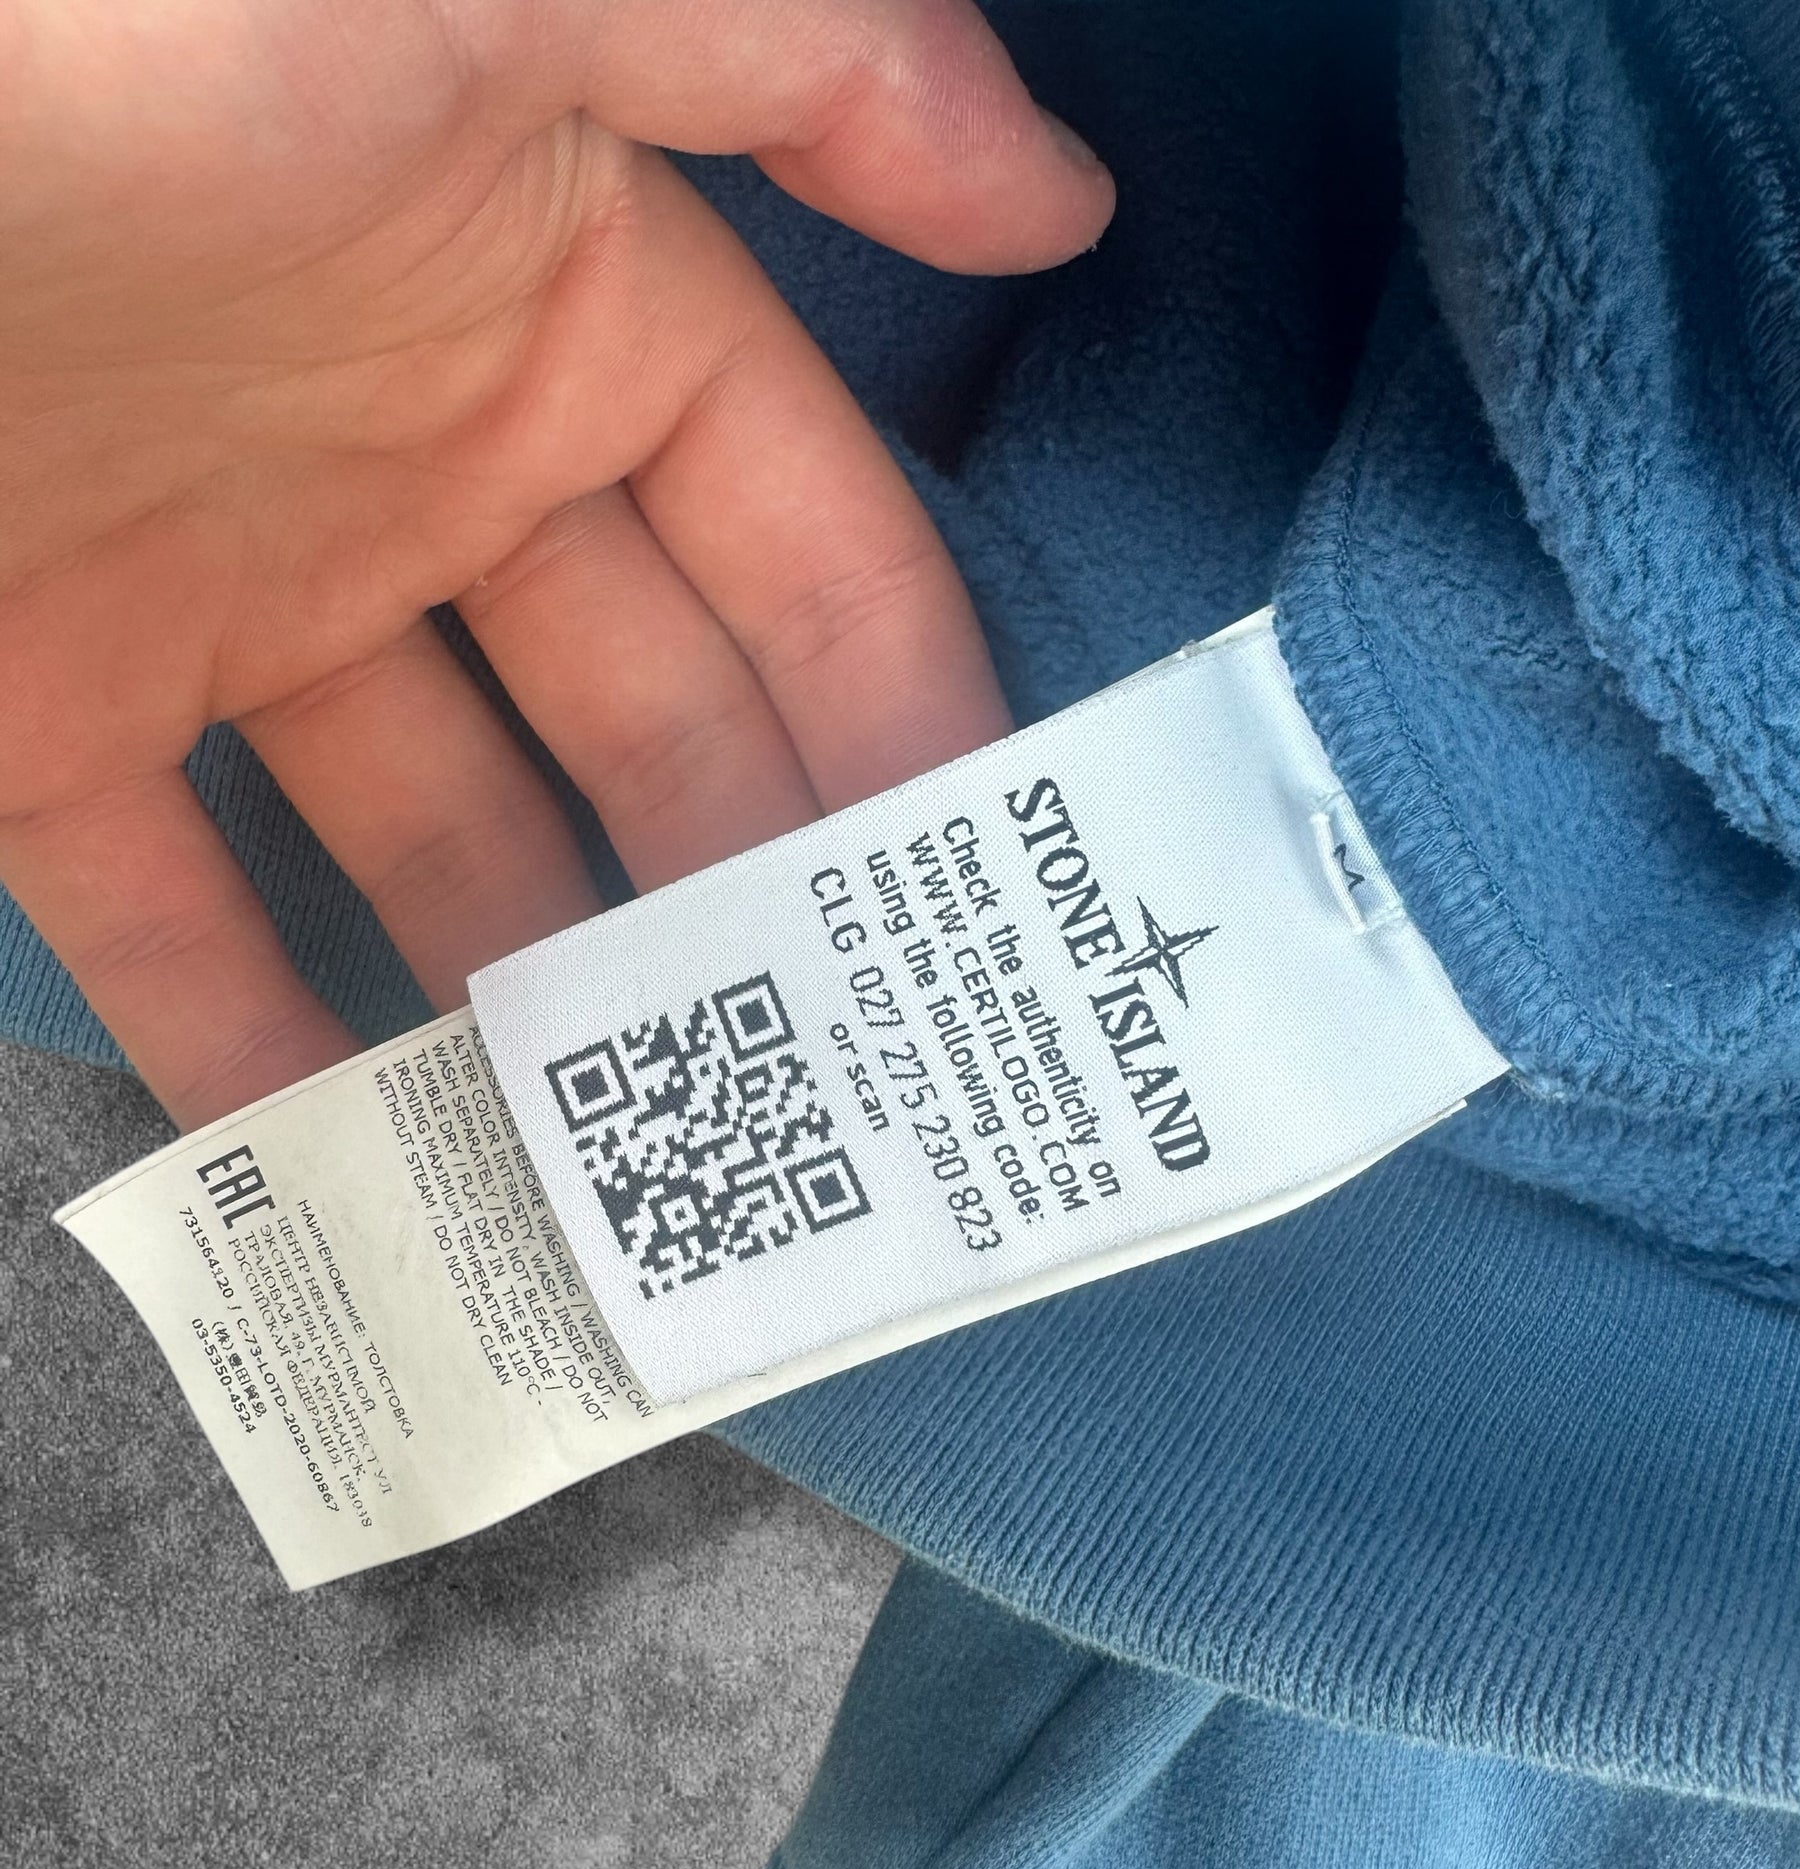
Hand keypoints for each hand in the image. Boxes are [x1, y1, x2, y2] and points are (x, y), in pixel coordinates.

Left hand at [0, 0, 1112, 1127]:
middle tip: (852, 1093)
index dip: (905, 721)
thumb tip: (1057, 187)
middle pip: (653, 734)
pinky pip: (182, 917)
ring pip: (447, 850)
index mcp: (565, 310)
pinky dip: (264, 1050)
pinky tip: (369, 1181)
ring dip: (543, 1010)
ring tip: (652, 1178)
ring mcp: (235, 599)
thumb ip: (794, 57)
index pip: (807, 552)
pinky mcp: (35, 711)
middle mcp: (424, 464)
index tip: (979, 909)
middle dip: (756, 901)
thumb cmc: (94, 26)